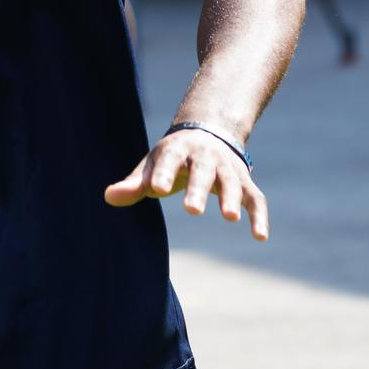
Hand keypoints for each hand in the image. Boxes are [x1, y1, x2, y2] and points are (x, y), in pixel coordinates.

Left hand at [104, 129, 269, 241]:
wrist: (208, 132)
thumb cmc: (173, 157)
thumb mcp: (152, 165)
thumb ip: (133, 184)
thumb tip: (108, 197)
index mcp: (178, 150)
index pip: (169, 160)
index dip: (162, 174)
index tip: (155, 189)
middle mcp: (206, 157)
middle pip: (203, 171)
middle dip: (198, 189)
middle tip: (192, 210)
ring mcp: (227, 169)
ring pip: (233, 182)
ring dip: (232, 198)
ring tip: (229, 217)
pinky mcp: (245, 182)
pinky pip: (256, 199)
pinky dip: (259, 216)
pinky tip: (259, 237)